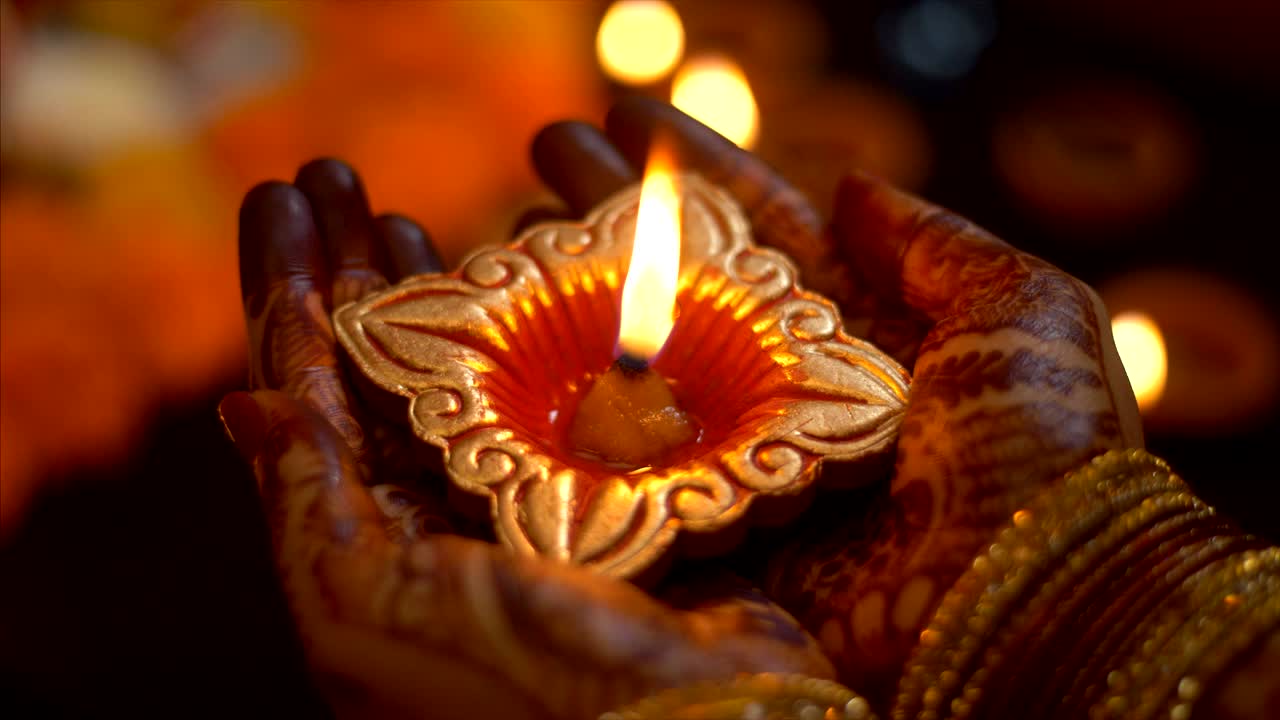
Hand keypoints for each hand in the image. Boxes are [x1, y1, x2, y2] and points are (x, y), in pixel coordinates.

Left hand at [221, 159, 833, 719]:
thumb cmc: (509, 690)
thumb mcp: (368, 606)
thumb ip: (308, 503)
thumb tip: (244, 406)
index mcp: (367, 544)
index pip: (306, 392)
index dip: (285, 291)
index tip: (277, 200)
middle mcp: (439, 514)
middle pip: (376, 363)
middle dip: (347, 266)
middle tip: (336, 174)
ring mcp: (528, 494)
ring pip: (465, 362)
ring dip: (432, 281)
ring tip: (407, 209)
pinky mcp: (614, 485)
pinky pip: (563, 379)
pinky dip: (540, 318)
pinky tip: (527, 265)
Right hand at [530, 98, 1142, 701]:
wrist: (1027, 596)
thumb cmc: (1040, 447)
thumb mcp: (1020, 309)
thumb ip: (935, 243)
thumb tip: (854, 182)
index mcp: (856, 332)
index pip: (758, 231)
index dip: (694, 173)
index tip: (627, 114)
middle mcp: (789, 391)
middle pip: (680, 287)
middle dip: (615, 217)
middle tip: (550, 154)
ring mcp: (743, 459)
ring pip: (638, 364)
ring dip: (576, 296)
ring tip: (512, 231)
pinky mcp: (708, 526)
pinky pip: (622, 457)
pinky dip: (564, 407)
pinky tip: (513, 350)